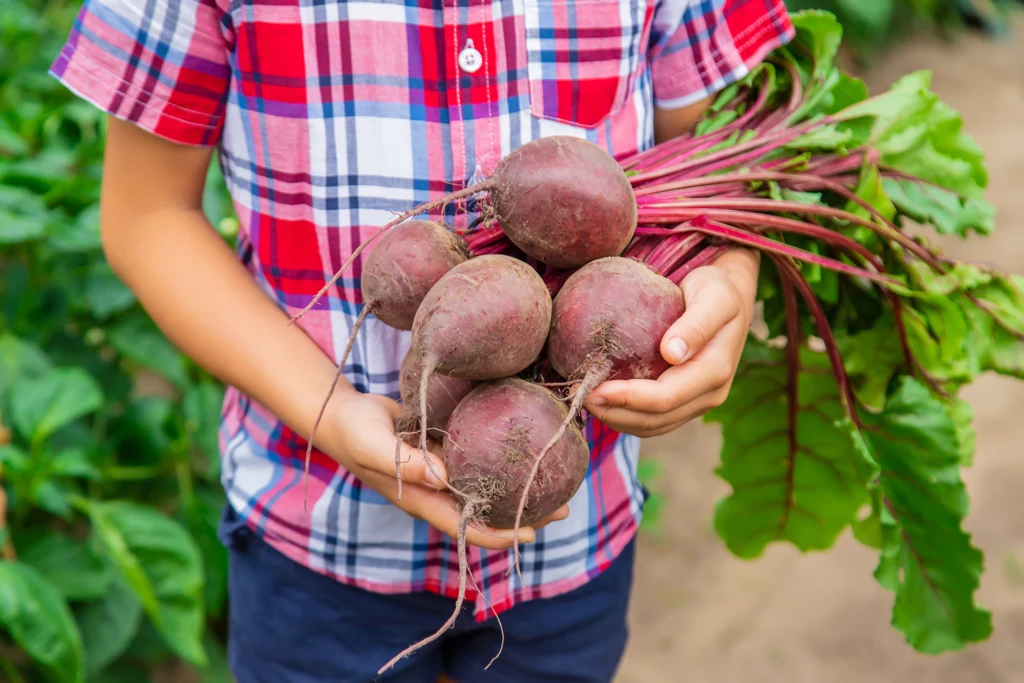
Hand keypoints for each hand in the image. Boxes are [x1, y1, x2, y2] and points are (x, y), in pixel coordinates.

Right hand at [322, 391, 568, 549]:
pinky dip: (502, 461)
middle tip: (564, 507)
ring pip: (488, 488)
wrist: (343, 414)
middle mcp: (437, 491)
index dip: (498, 534)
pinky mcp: (444, 451)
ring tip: (557, 481)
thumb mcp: (375, 445)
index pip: (466, 527)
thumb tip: (444, 478)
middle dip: (523, 515)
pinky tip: (526, 450)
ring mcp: (442, 473)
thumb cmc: (354, 432)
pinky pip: (479, 461)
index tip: (530, 534)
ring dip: (519, 489)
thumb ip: (405, 462)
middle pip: (486, 513)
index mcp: (423, 499)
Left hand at [584, 248, 758, 437]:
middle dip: (615, 414)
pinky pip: (655, 420)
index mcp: (714, 372)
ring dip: (618, 420)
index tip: (594, 389)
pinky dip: (627, 416)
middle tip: (579, 398)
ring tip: (586, 402)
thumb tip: (672, 353)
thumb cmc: (718, 291)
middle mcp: (709, 394)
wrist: (731, 299)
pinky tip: (604, 401)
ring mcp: (698, 402)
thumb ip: (697, 324)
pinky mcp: (687, 402)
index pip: (665, 397)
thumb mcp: (714, 297)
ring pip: (654, 426)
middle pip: (656, 420)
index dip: (627, 399)